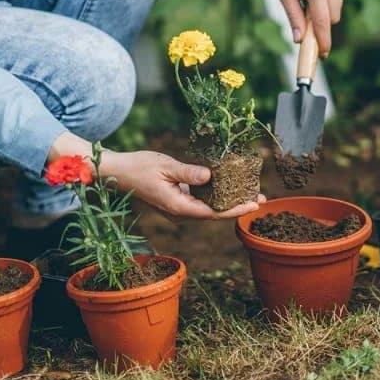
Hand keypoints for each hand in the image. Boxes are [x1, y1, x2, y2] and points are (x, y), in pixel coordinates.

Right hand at [101, 150, 263, 220]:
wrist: (118, 173)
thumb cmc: (139, 167)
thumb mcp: (165, 166)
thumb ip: (188, 173)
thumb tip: (210, 176)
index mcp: (178, 207)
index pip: (214, 212)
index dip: (236, 209)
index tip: (254, 204)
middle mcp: (180, 213)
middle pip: (215, 213)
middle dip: (238, 206)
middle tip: (261, 197)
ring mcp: (178, 209)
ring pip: (209, 209)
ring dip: (229, 201)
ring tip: (250, 192)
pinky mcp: (177, 202)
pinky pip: (201, 202)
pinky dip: (216, 196)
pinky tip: (227, 187)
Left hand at [247, 0, 346, 57]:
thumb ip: (293, 16)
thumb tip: (299, 40)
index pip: (322, 20)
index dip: (323, 40)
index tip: (322, 54)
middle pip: (331, 19)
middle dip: (319, 25)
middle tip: (303, 23)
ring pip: (335, 11)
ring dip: (322, 13)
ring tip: (306, 0)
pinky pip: (337, 1)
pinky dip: (326, 3)